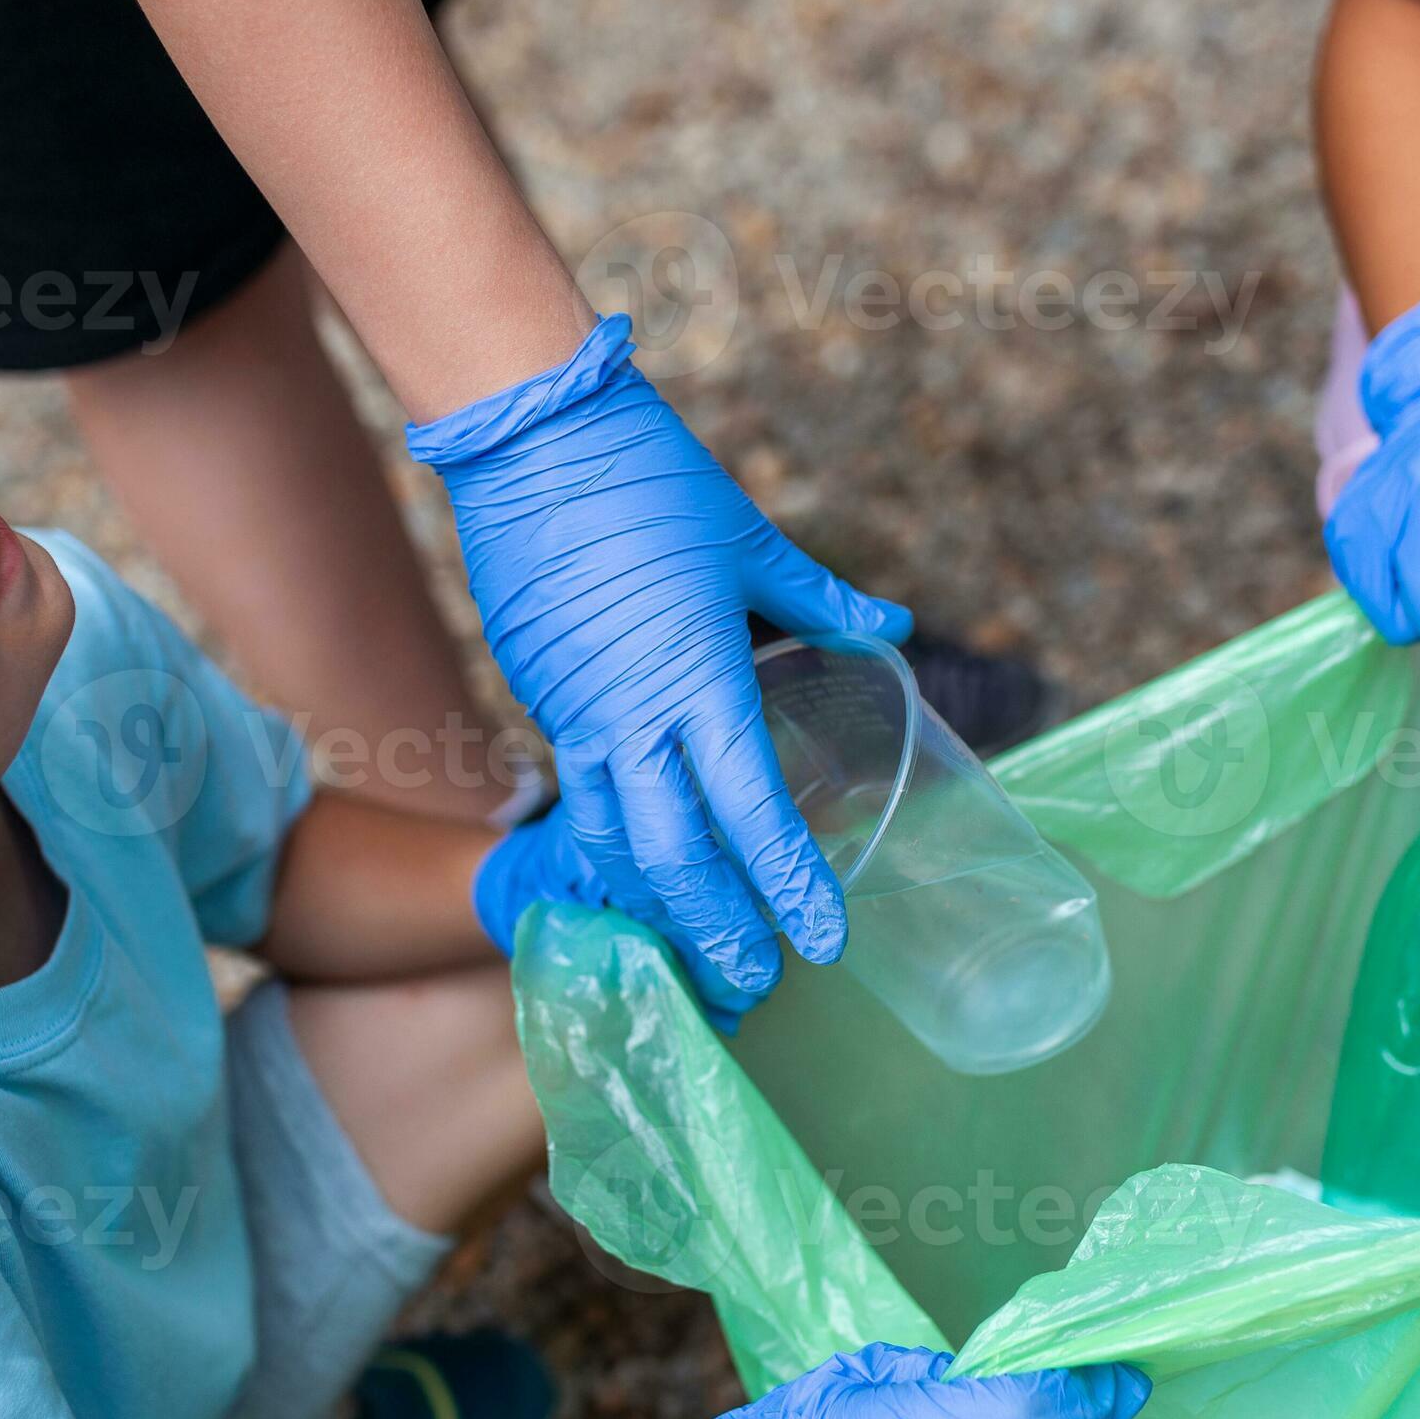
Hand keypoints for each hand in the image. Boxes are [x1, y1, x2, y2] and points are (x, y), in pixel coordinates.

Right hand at [411, 317, 911, 999]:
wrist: (528, 434)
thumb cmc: (649, 473)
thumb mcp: (748, 539)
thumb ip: (820, 599)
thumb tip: (891, 632)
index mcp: (700, 674)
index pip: (753, 807)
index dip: (788, 881)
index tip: (822, 938)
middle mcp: (631, 711)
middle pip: (675, 852)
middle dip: (717, 927)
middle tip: (756, 984)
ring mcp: (574, 709)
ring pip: (615, 836)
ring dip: (658, 903)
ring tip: (695, 953)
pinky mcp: (539, 695)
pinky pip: (581, 794)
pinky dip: (614, 846)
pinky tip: (640, 873)